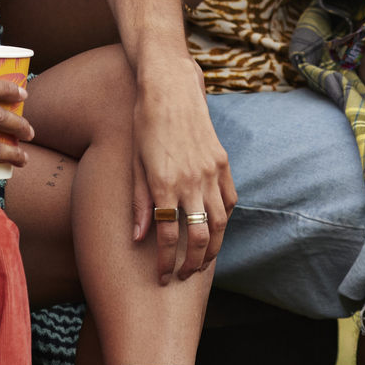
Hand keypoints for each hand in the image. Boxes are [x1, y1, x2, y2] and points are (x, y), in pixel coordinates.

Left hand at [129, 58, 234, 282]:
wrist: (170, 87)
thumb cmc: (145, 123)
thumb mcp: (135, 163)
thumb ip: (139, 203)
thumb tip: (139, 238)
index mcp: (165, 184)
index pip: (168, 237)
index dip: (166, 262)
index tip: (162, 277)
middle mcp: (191, 181)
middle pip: (198, 236)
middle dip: (192, 263)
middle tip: (184, 276)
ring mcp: (211, 171)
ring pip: (219, 222)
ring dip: (212, 247)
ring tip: (203, 260)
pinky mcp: (223, 162)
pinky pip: (230, 199)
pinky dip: (225, 218)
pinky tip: (216, 227)